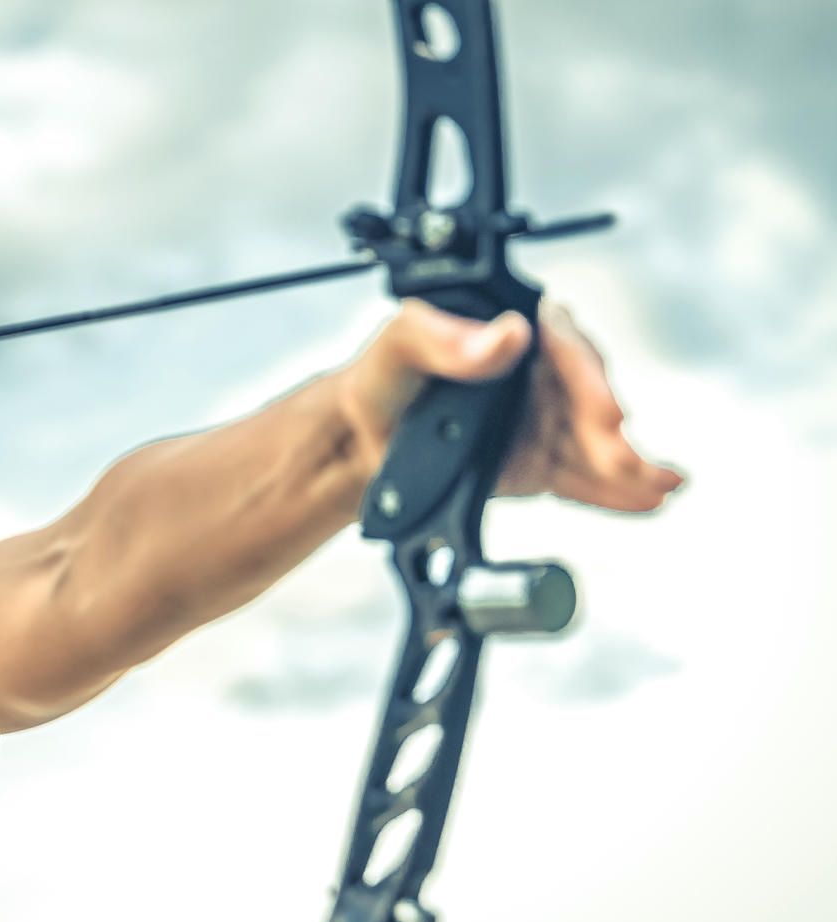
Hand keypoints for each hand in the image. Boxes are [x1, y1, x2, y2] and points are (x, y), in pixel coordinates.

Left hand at [334, 297, 685, 512]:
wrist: (364, 440)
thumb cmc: (382, 378)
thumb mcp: (399, 346)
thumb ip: (444, 337)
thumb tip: (505, 335)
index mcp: (513, 326)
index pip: (565, 344)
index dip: (589, 377)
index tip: (604, 410)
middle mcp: (539, 369)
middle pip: (587, 395)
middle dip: (609, 431)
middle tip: (619, 460)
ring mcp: (544, 416)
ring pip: (594, 440)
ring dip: (627, 465)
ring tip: (654, 486)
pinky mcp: (541, 459)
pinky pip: (582, 474)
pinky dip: (615, 490)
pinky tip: (649, 498)